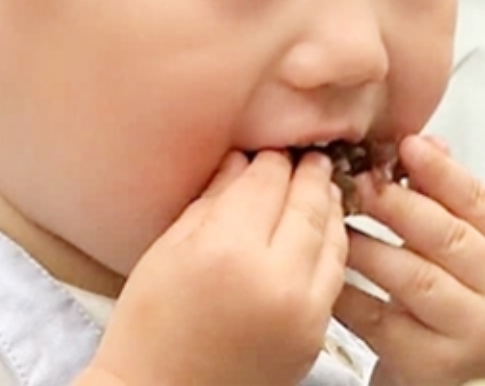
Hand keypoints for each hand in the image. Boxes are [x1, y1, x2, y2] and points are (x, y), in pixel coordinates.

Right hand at [85, 150, 348, 385]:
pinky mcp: (315, 336)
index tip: (271, 147)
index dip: (271, 158)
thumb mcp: (167, 251)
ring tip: (322, 187)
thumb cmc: (148, 328)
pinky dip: (333, 248)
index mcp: (227, 250)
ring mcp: (302, 311)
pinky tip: (323, 233)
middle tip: (311, 155)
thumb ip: (211, 201)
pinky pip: (335, 277)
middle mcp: (275, 278)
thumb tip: (243, 161)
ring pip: (334, 238)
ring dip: (330, 207)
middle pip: (307, 205)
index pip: (266, 183)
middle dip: (309, 174)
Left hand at [334, 135, 484, 385]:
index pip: (481, 202)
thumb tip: (426, 140)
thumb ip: (446, 196)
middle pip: (446, 237)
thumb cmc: (453, 296)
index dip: (443, 171)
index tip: (406, 145)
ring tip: (333, 220)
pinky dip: (348, 291)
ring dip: (367, 244)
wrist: (459, 381)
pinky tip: (325, 268)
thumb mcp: (463, 247)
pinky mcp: (426, 362)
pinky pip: (378, 319)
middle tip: (357, 180)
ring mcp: (466, 331)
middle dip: (397, 203)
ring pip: (413, 278)